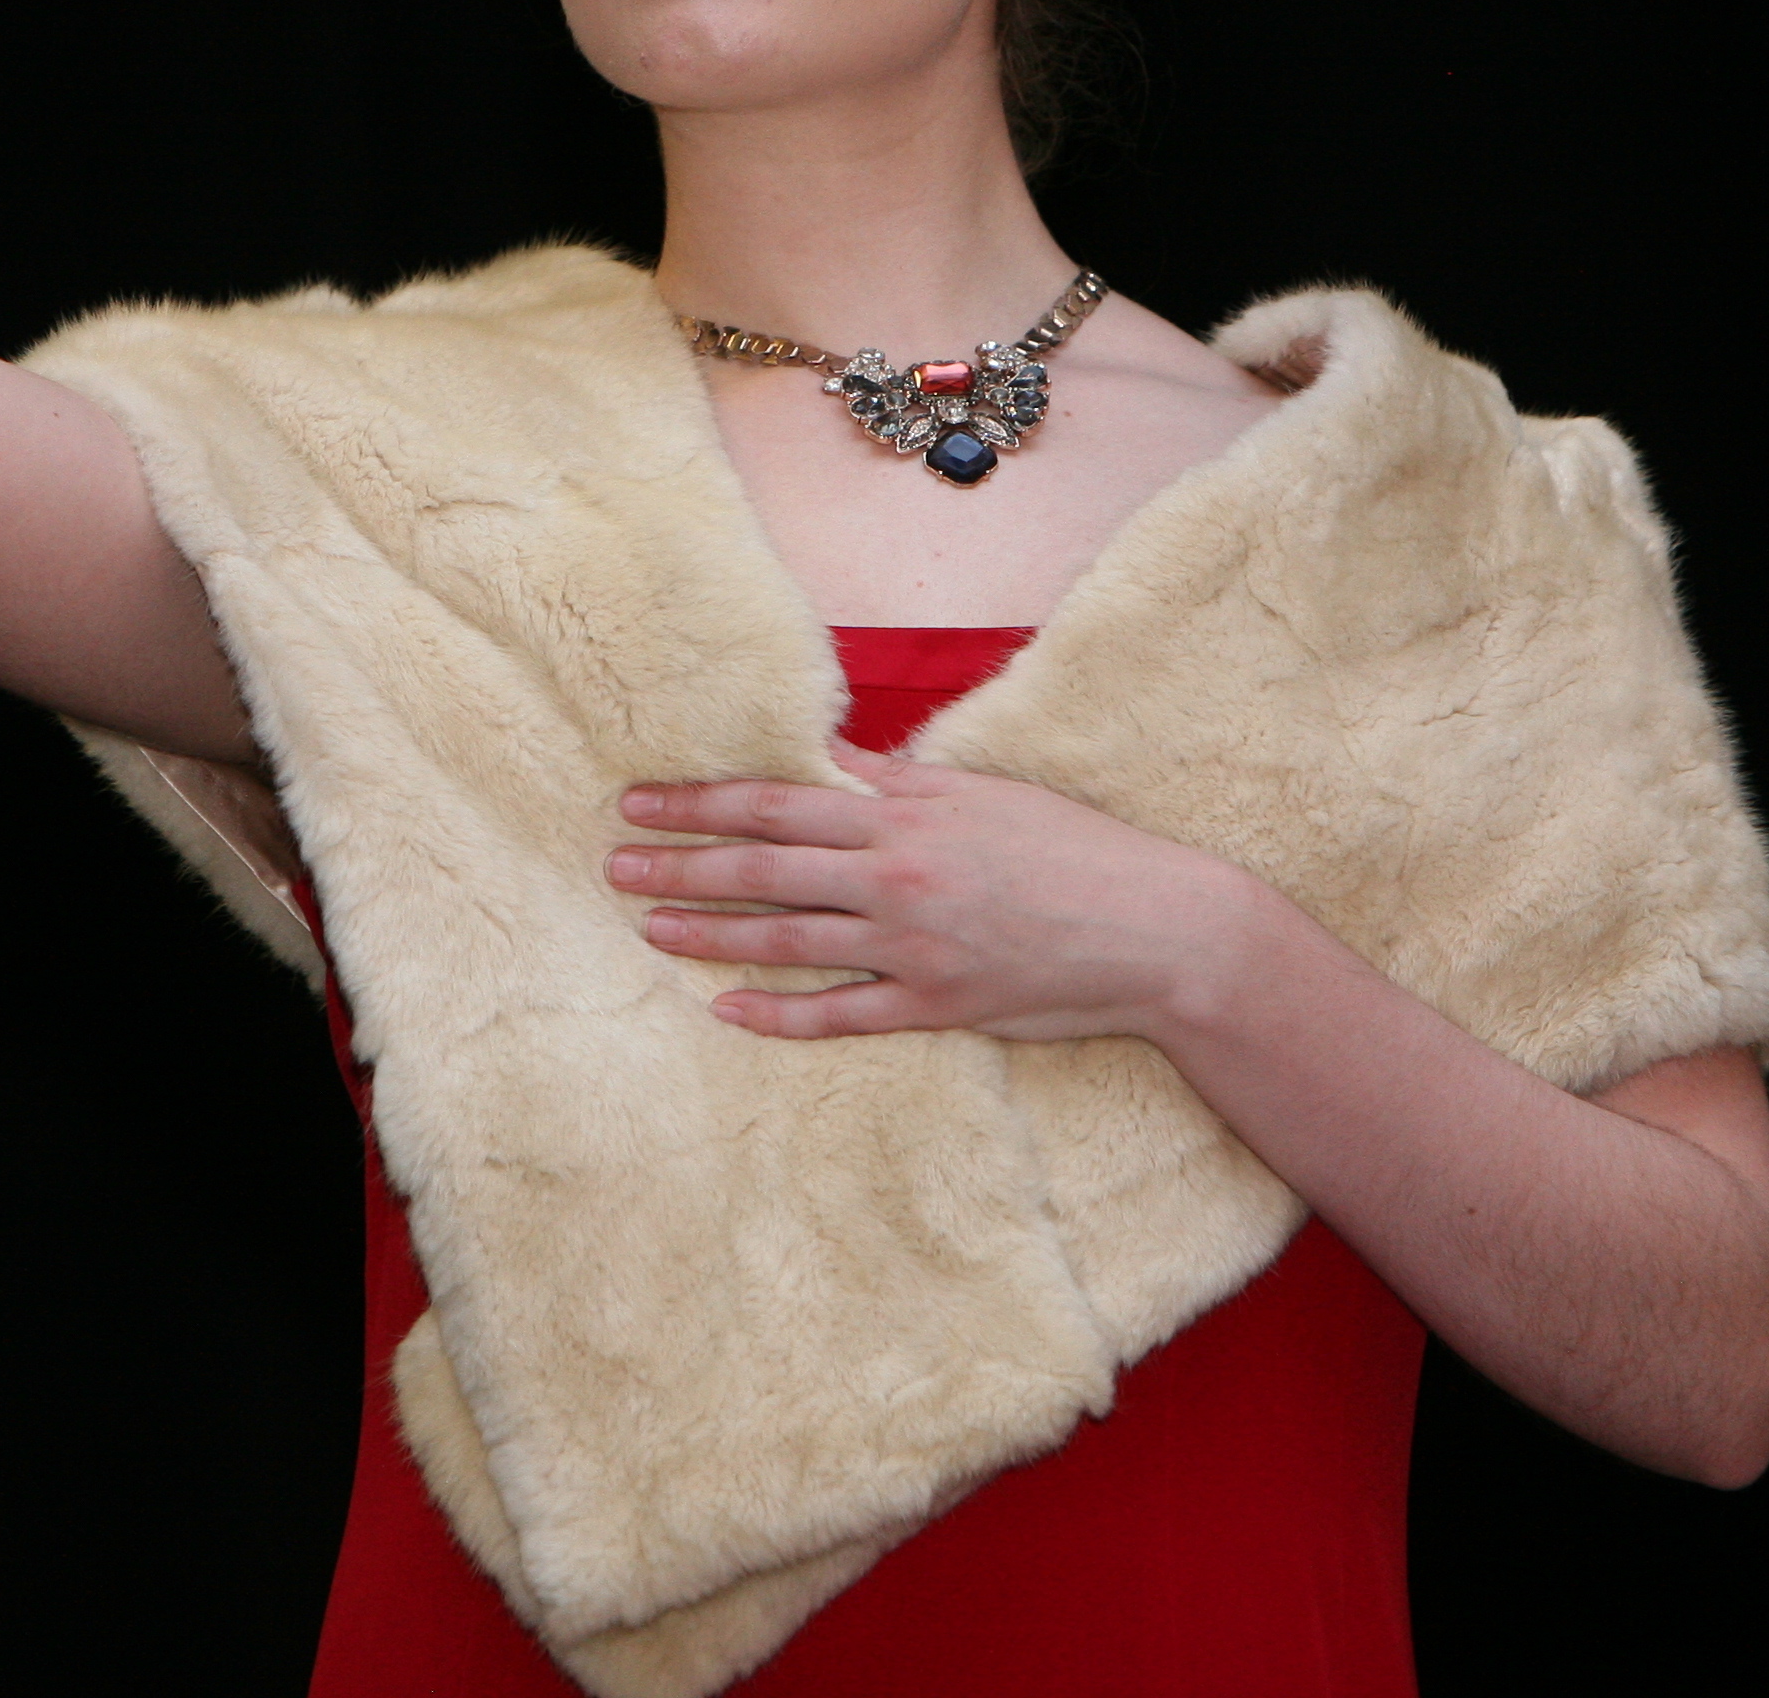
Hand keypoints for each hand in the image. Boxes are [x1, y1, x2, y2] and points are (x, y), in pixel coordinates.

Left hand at [608, 761, 1264, 1043]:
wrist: (1153, 929)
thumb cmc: (1073, 849)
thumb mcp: (982, 792)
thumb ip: (896, 778)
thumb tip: (830, 753)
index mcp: (904, 817)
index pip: (776, 803)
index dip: (700, 802)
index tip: (640, 800)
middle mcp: (895, 879)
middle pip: (763, 870)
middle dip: (680, 866)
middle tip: (614, 865)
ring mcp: (911, 949)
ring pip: (786, 940)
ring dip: (709, 935)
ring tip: (649, 928)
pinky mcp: (934, 1005)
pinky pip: (838, 1014)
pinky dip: (777, 1014)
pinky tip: (725, 1010)